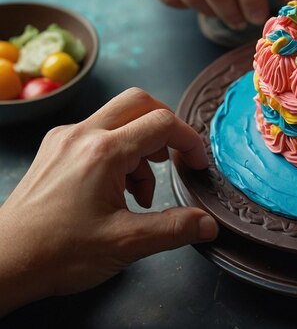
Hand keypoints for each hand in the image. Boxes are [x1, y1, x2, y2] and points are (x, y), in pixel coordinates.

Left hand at [0, 88, 217, 315]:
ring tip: (141, 192)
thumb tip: (208, 224)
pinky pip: (97, 134)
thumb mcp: (126, 244)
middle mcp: (82, 135)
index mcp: (103, 152)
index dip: (188, 140)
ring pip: (117, 119)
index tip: (197, 164)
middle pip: (138, 103)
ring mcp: (64, 140)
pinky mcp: (55, 150)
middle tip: (174, 158)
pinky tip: (117, 191)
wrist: (4, 262)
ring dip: (141, 146)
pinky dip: (119, 153)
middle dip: (165, 127)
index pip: (161, 123)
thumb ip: (174, 229)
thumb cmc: (58, 252)